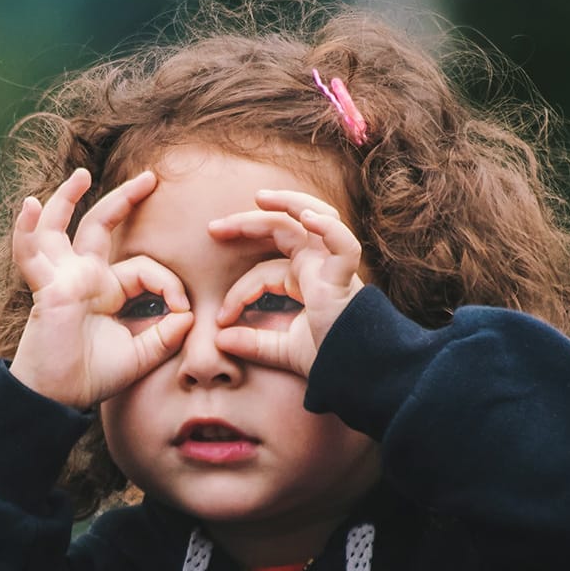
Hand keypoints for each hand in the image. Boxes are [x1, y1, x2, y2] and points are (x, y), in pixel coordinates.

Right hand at [10, 169, 194, 408]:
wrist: (58, 398)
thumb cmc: (92, 377)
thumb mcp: (140, 355)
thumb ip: (165, 336)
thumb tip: (188, 316)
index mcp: (106, 290)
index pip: (143, 267)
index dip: (169, 284)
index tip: (184, 311)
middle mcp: (83, 277)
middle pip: (100, 226)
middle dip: (125, 200)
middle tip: (150, 177)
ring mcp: (61, 278)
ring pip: (59, 228)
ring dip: (66, 199)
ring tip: (80, 175)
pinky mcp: (46, 288)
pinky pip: (31, 254)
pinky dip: (27, 230)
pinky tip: (29, 206)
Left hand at [207, 189, 364, 376]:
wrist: (356, 373)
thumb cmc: (328, 358)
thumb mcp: (282, 350)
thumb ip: (253, 344)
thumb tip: (219, 340)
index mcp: (304, 278)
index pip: (263, 271)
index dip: (238, 292)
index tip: (220, 319)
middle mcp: (318, 265)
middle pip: (282, 229)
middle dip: (248, 223)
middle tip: (213, 229)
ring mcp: (333, 266)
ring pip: (315, 218)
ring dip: (288, 203)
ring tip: (260, 198)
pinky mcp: (345, 276)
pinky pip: (342, 243)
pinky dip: (327, 227)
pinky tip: (306, 217)